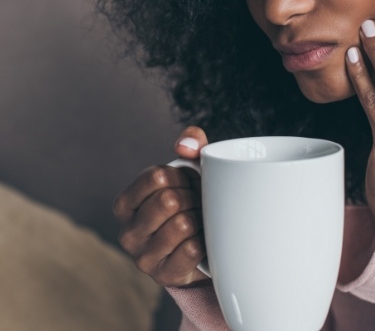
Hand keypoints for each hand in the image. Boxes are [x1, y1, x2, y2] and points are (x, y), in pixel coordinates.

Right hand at [113, 126, 209, 286]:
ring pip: (183, 223)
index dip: (182, 176)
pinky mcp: (164, 275)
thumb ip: (192, 143)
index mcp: (125, 203)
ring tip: (199, 220)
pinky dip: (204, 240)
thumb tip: (184, 145)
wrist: (203, 245)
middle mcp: (127, 231)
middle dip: (192, 197)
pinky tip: (201, 240)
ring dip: (200, 219)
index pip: (157, 176)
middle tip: (196, 204)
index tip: (187, 183)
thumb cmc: (192, 200)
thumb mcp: (192, 168)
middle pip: (170, 200)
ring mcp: (143, 257)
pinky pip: (192, 248)